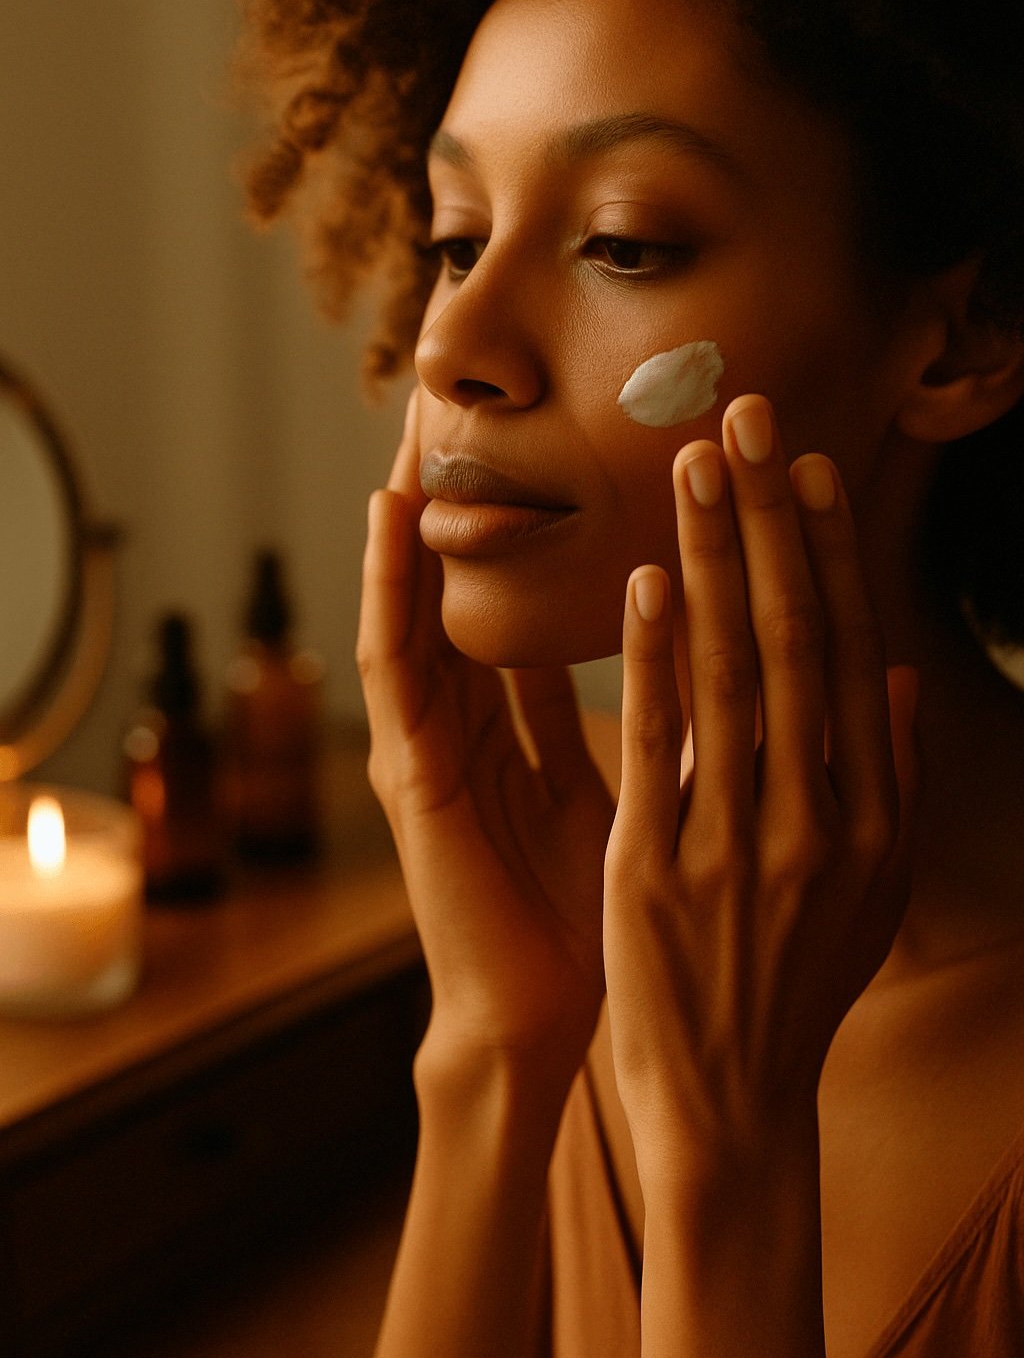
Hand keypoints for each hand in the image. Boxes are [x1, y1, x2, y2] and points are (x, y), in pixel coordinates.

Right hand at [357, 389, 613, 1078]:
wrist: (546, 1018)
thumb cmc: (589, 912)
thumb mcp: (618, 786)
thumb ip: (628, 718)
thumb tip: (682, 648)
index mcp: (512, 728)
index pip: (506, 602)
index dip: (516, 527)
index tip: (539, 444)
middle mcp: (462, 725)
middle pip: (449, 590)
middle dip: (453, 504)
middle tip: (457, 404)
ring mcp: (428, 744)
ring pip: (411, 605)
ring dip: (408, 518)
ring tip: (411, 427)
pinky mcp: (410, 772)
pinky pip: (395, 663)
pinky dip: (389, 586)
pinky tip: (391, 514)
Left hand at [603, 394, 917, 1185]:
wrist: (730, 1101)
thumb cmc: (794, 982)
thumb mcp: (871, 892)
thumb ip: (885, 781)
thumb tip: (886, 676)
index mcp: (869, 817)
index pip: (845, 652)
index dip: (830, 552)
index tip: (811, 467)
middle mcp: (814, 818)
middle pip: (792, 636)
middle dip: (771, 519)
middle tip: (750, 417)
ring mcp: (735, 844)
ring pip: (727, 670)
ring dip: (712, 557)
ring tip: (694, 465)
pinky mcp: (655, 872)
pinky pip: (657, 745)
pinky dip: (654, 657)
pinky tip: (645, 579)